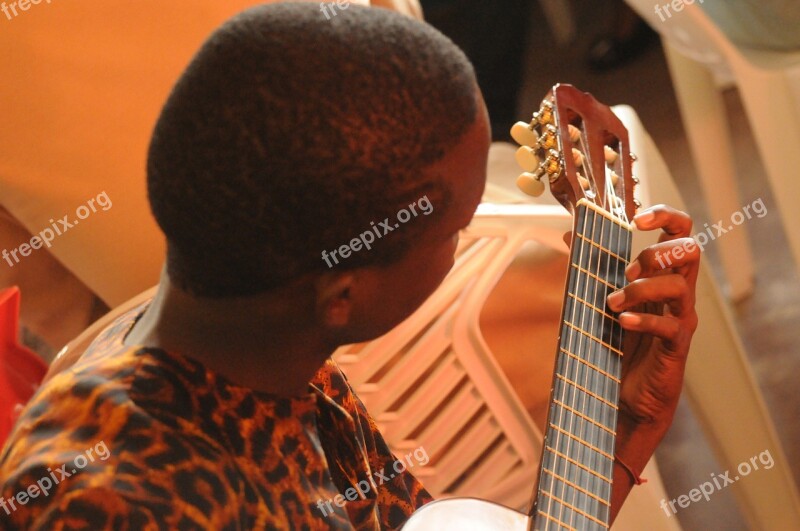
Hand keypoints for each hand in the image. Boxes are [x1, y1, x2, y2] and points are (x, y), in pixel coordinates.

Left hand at [607, 204, 698, 427]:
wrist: (628, 397)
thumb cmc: (620, 344)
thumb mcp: (602, 298)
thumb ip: (592, 266)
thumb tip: (571, 233)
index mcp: (662, 275)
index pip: (680, 232)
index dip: (666, 216)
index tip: (638, 218)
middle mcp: (677, 293)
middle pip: (690, 251)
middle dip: (656, 253)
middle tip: (628, 270)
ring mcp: (680, 319)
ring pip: (679, 286)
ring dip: (642, 289)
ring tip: (613, 303)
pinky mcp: (676, 346)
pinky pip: (669, 326)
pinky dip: (643, 321)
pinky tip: (621, 323)